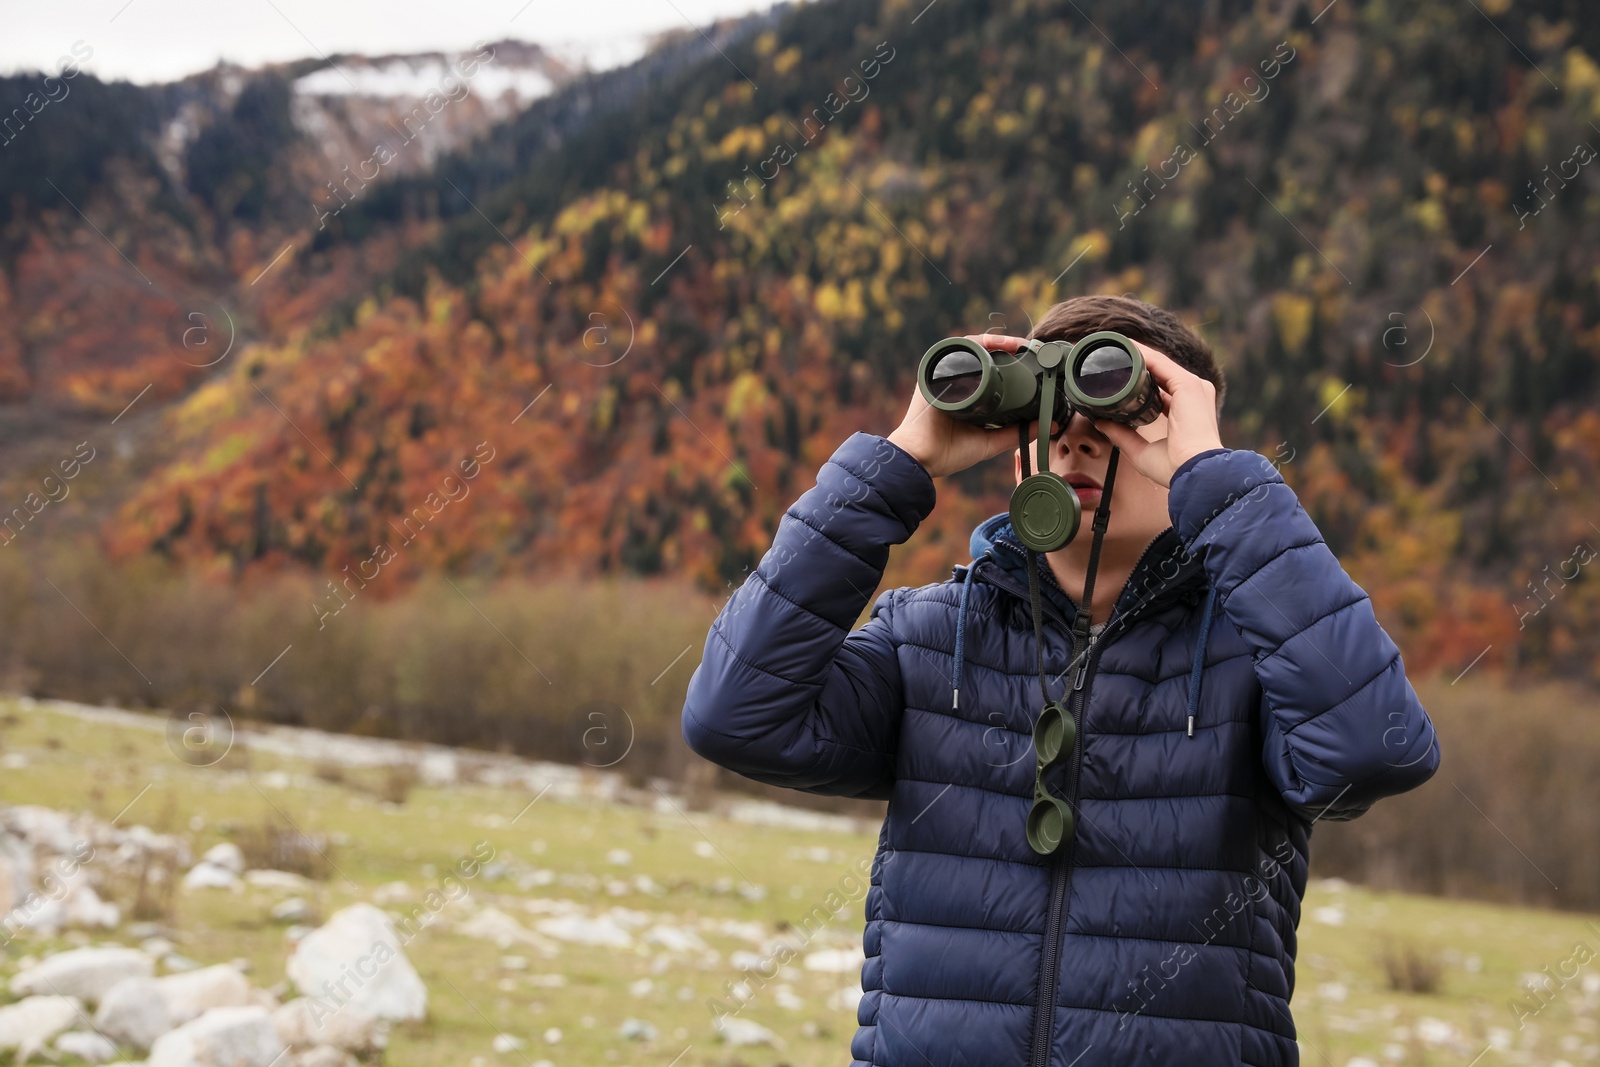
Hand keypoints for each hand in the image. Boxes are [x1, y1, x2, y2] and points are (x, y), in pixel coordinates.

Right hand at [887, 334, 1036, 477]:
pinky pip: (956, 350)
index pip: (991, 369)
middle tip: (1031, 349)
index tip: (1034, 360)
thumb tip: (1049, 424)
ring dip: (996, 342)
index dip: (1012, 361)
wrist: (920, 459)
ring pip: (972, 348)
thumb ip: (1016, 433)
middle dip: (1008, 347)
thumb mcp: (990, 442)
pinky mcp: (935, 373)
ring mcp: (945, 376)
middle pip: (984, 355)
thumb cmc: (947, 452)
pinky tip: (995, 344)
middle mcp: (956, 381)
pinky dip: (977, 344)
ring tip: (1019, 345)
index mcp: (968, 394)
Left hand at [1088, 340, 1222, 487]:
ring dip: (1135, 353)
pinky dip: (1141, 354)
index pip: (1161, 388)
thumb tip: (1102, 423)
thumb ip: (1123, 435)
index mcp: (1187, 410)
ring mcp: (1192, 387)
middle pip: (1159, 372)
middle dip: (1135, 363)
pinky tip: (1123, 349)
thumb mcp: (1142, 451)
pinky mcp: (1187, 384)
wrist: (1196, 473)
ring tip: (1111, 348)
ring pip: (1158, 363)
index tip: (1117, 378)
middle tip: (1108, 358)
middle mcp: (1192, 394)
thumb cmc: (1176, 469)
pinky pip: (1159, 363)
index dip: (1139, 381)